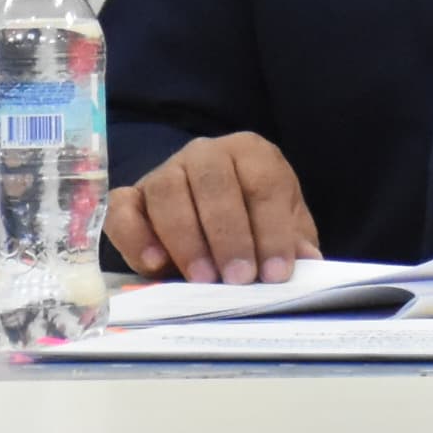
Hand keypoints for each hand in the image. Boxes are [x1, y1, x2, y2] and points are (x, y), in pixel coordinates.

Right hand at [105, 132, 314, 284]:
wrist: (210, 207)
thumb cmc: (253, 217)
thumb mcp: (283, 224)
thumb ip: (295, 241)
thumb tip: (309, 263)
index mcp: (251, 153)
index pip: (264, 185)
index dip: (272, 231)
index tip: (276, 273)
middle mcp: (206, 154)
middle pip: (215, 184)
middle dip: (229, 235)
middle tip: (238, 279)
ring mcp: (165, 171)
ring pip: (168, 192)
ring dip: (187, 239)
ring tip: (203, 279)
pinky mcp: (132, 196)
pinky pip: (124, 209)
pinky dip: (136, 236)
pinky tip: (155, 264)